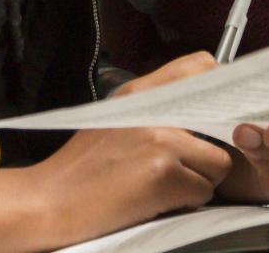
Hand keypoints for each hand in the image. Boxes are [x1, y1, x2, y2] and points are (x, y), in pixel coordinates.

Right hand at [0, 54, 232, 250]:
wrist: (50, 202)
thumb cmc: (80, 168)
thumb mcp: (113, 119)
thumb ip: (152, 108)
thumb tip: (198, 107)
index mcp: (139, 93)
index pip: (200, 67)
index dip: (217, 88)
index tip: (214, 110)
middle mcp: (154, 111)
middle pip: (218, 118)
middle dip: (210, 144)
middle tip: (188, 160)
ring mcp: (161, 142)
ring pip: (218, 161)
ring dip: (200, 179)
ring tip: (166, 184)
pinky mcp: (165, 176)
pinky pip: (204, 191)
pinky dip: (188, 201)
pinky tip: (158, 200)